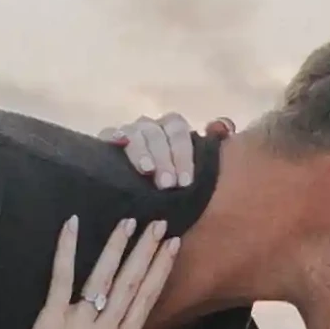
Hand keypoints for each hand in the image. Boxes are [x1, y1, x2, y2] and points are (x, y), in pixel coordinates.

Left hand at [2, 216, 182, 328]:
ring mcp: (79, 322)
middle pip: (131, 283)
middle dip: (146, 251)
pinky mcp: (52, 318)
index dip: (159, 270)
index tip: (170, 246)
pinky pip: (62, 278)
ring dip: (118, 246)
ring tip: (130, 222)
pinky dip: (67, 250)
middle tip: (158, 223)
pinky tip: (72, 225)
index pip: (146, 300)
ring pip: (104, 276)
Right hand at [102, 112, 227, 191]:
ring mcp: (130, 132)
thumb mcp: (189, 179)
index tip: (184, 182)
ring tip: (146, 170)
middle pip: (159, 131)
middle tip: (166, 184)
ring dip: (142, 150)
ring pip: (137, 132)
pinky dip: (114, 136)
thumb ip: (203, 162)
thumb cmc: (170, 189)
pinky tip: (116, 145)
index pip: (179, 131)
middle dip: (165, 157)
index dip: (183, 155)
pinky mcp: (109, 140)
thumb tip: (220, 129)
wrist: (132, 199)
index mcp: (172, 132)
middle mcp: (152, 128)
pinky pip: (110, 132)